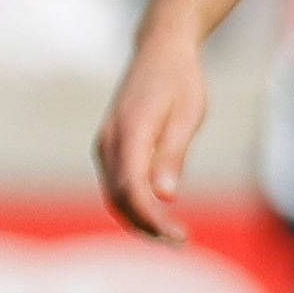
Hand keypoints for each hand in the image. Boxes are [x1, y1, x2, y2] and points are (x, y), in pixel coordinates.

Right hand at [95, 27, 210, 243]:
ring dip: (139, 218)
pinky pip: (118, 182)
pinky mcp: (112, 147)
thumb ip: (173, 154)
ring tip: (172, 235)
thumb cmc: (180, 82)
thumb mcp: (186, 115)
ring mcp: (107, 144)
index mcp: (129, 133)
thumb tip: (165, 195)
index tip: (179, 236)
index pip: (132, 189)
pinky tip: (157, 215)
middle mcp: (110, 141)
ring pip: (115, 193)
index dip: (152, 218)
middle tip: (180, 241)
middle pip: (120, 197)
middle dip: (147, 225)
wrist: (160, 51)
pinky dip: (134, 203)